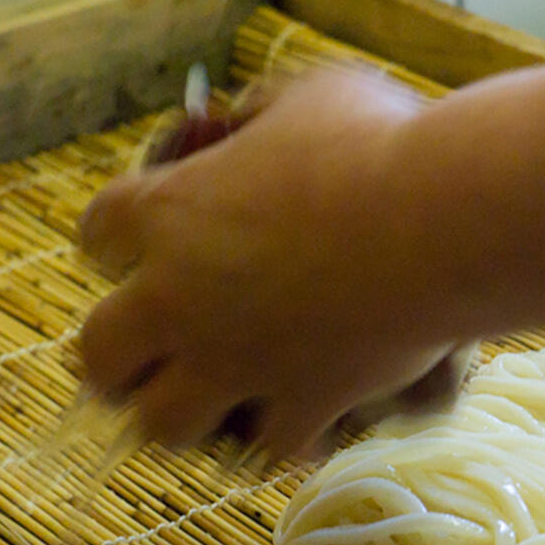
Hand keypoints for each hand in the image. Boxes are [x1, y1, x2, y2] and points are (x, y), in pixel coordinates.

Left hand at [78, 68, 473, 457]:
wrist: (449, 217)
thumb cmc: (380, 143)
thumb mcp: (311, 97)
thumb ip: (265, 115)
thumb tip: (253, 121)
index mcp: (166, 212)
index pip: (96, 235)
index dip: (119, 243)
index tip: (149, 244)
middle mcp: (180, 298)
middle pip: (100, 355)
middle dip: (120, 360)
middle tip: (153, 355)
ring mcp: (238, 359)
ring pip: (164, 425)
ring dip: (188, 414)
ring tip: (219, 403)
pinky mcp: (304, 400)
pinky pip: (274, 447)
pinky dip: (291, 437)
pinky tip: (315, 422)